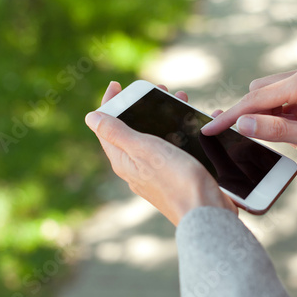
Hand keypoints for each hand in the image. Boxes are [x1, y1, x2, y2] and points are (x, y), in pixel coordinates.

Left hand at [86, 82, 236, 225]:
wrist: (205, 211)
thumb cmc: (175, 180)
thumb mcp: (143, 150)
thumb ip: (117, 133)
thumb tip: (91, 118)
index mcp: (123, 160)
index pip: (107, 128)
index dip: (109, 104)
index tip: (116, 85)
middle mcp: (136, 167)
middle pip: (132, 130)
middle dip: (142, 106)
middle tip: (156, 89)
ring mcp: (157, 172)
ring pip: (155, 137)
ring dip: (164, 116)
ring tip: (180, 99)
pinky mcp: (176, 175)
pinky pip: (172, 146)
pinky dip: (179, 131)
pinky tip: (193, 125)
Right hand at [201, 64, 296, 158]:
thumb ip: (276, 130)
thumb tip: (243, 123)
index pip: (255, 99)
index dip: (231, 115)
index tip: (210, 126)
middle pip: (261, 91)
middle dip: (251, 113)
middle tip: (249, 136)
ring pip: (274, 93)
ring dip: (269, 114)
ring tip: (287, 136)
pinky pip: (289, 95)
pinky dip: (284, 112)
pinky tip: (295, 129)